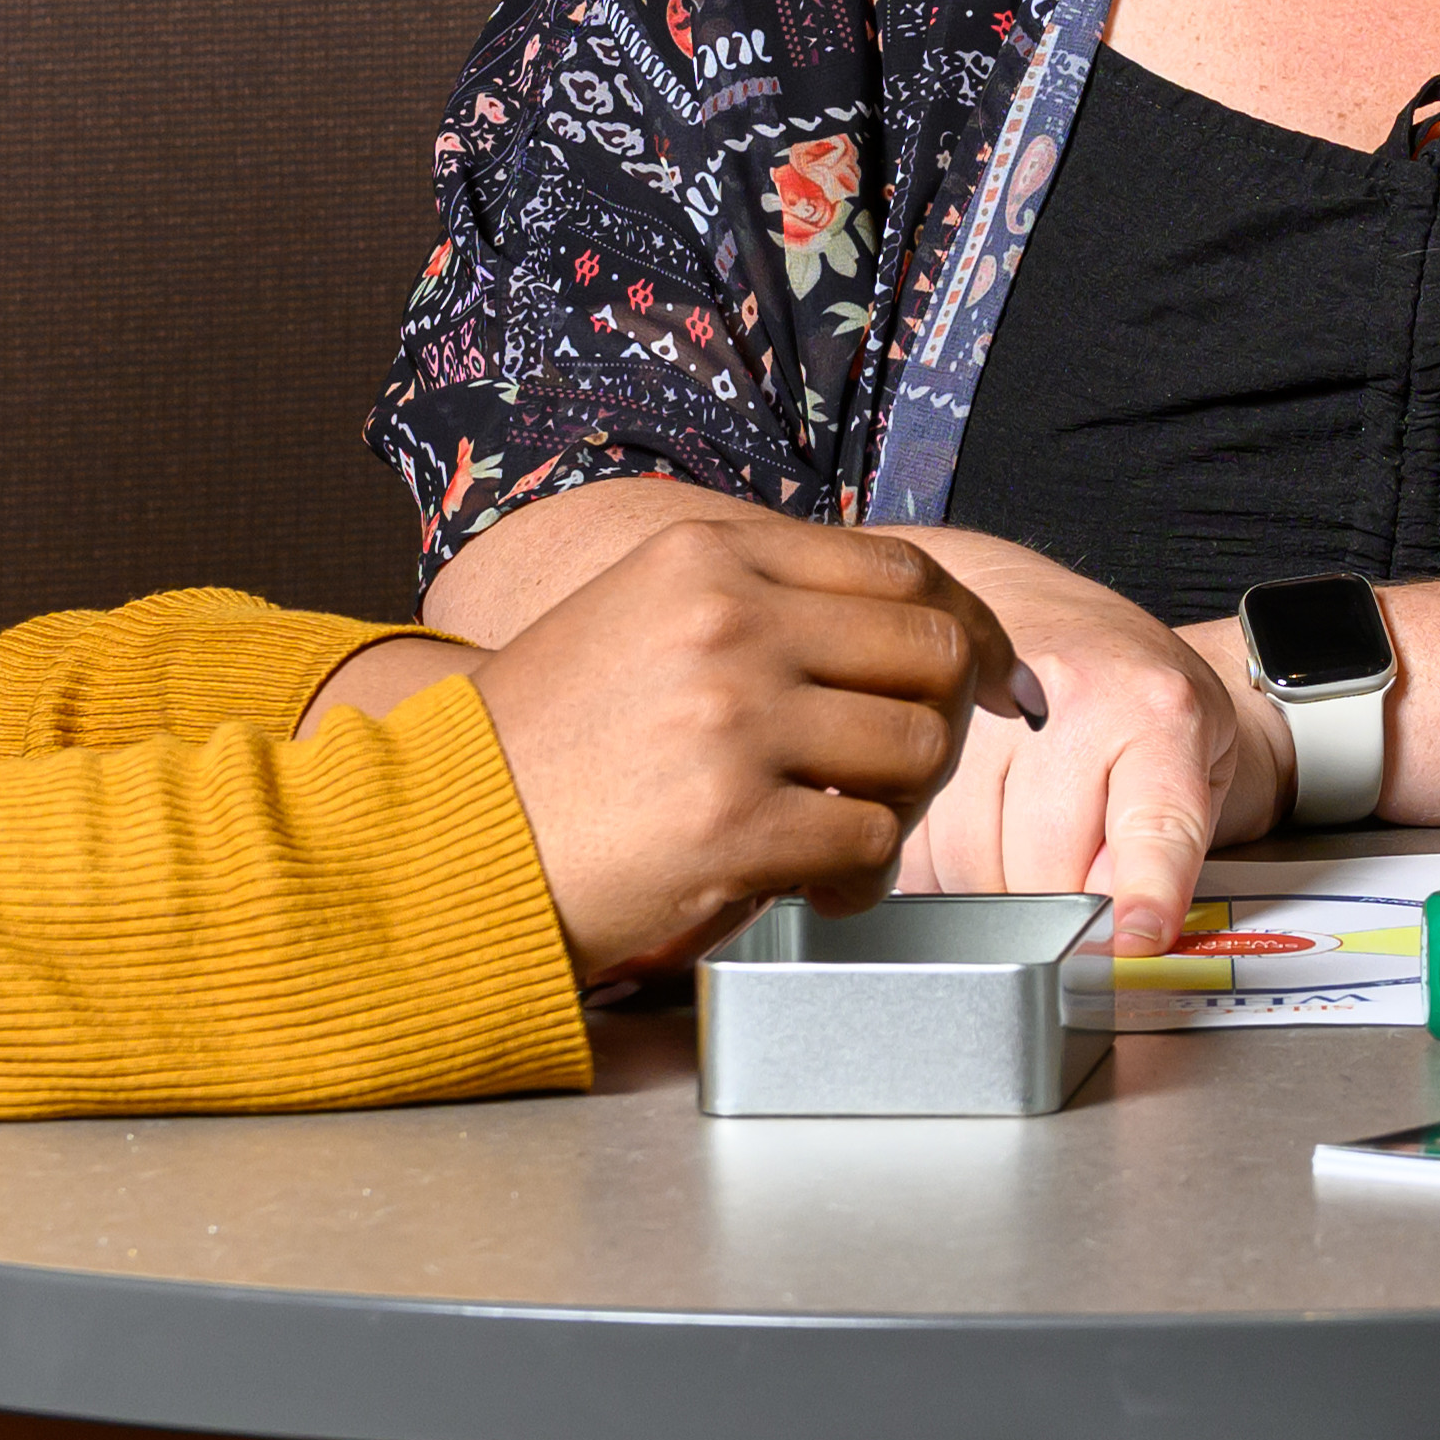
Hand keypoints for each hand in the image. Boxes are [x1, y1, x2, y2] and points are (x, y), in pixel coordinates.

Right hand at [457, 510, 1022, 980]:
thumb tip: (926, 619)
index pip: (904, 572)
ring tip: (842, 829)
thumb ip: (767, 601)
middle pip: (933, 656)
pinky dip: (860, 875)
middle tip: (902, 771)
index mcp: (709, 555)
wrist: (445, 831)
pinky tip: (815, 883)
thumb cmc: (556, 737)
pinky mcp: (733, 825)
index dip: (970, 630)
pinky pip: (872, 842)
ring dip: (900, 804)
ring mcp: (731, 722)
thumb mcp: (646, 614)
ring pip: (917, 751)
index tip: (994, 679)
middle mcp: (727, 622)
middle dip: (944, 721)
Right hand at [862, 532, 1287, 941]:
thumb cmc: (1137, 698)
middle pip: (1045, 869)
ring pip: (973, 867)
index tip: (1137, 939)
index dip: (1144, 893)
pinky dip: (950, 868)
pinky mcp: (922, 737)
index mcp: (1154, 712)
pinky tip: (986, 833)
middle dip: (1065, 905)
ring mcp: (982, 716)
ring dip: (1003, 889)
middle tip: (1084, 877)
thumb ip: (1169, 847)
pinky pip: (920, 850)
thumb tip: (1118, 928)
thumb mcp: (1198, 761)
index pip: (1152, 822)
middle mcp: (1064, 703)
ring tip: (1036, 845)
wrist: (1058, 618)